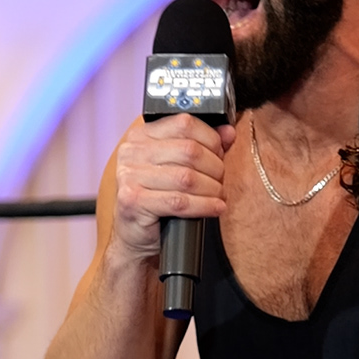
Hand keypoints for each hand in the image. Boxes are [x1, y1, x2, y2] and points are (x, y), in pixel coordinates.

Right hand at [109, 114, 229, 262]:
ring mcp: (129, 176)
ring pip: (187, 177)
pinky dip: (204, 205)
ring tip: (218, 196)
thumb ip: (203, 145)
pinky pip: (180, 202)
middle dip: (214, 167)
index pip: (184, 123)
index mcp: (141, 135)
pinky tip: (215, 207)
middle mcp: (131, 151)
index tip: (220, 154)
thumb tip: (229, 131)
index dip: (210, 139)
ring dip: (212, 188)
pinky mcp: (133, 201)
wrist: (135, 236)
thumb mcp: (178, 167)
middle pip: (189, 150)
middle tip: (220, 180)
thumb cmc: (157, 199)